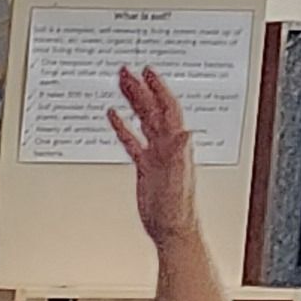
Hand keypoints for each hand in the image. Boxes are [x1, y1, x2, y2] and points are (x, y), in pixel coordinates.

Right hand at [108, 63, 197, 241]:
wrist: (171, 228)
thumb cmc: (176, 209)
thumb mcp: (179, 180)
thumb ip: (180, 156)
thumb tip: (186, 132)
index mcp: (176, 145)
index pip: (167, 109)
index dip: (158, 89)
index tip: (147, 72)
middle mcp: (167, 145)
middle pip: (152, 109)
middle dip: (140, 88)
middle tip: (126, 71)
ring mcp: (156, 153)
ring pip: (142, 119)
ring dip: (133, 101)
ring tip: (121, 84)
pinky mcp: (145, 165)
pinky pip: (132, 139)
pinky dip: (122, 125)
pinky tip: (114, 116)